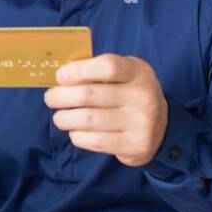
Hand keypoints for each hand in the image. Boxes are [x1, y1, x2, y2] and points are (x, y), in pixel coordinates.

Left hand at [44, 54, 168, 166]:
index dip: (79, 70)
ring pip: (88, 120)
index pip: (108, 66)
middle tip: (51, 98)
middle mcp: (143, 96)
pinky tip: (75, 131)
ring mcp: (142, 122)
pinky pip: (95, 141)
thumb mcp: (124, 75)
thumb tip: (61, 76)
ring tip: (60, 117)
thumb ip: (97, 71)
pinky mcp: (136, 145)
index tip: (61, 76)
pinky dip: (77, 136)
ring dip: (64, 118)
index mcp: (138, 72)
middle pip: (90, 95)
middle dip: (61, 97)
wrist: (160, 128)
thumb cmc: (129, 94)